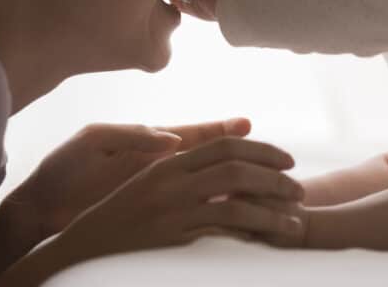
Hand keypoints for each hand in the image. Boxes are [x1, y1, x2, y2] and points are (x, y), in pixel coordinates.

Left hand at [1, 118, 252, 242]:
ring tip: (264, 183)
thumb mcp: (94, 144)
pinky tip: (233, 213)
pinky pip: (188, 209)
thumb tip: (172, 139)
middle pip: (208, 157)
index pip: (191, 134)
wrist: (41, 207)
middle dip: (240, 155)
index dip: (220, 129)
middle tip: (274, 156)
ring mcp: (156, 189)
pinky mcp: (150, 214)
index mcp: (147, 143)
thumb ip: (133, 137)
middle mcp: (158, 165)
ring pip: (205, 184)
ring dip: (233, 183)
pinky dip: (213, 209)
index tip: (247, 123)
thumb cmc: (65, 171)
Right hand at [51, 136, 305, 262]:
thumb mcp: (152, 178)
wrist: (87, 241)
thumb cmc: (122, 209)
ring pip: (235, 201)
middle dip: (275, 177)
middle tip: (300, 187)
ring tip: (296, 218)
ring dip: (272, 209)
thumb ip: (185, 168)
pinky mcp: (173, 237)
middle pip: (236, 169)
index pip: (225, 147)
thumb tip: (225, 162)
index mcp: (171, 162)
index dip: (262, 150)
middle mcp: (173, 181)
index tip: (288, 160)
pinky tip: (269, 237)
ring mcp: (173, 210)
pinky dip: (249, 231)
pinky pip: (220, 231)